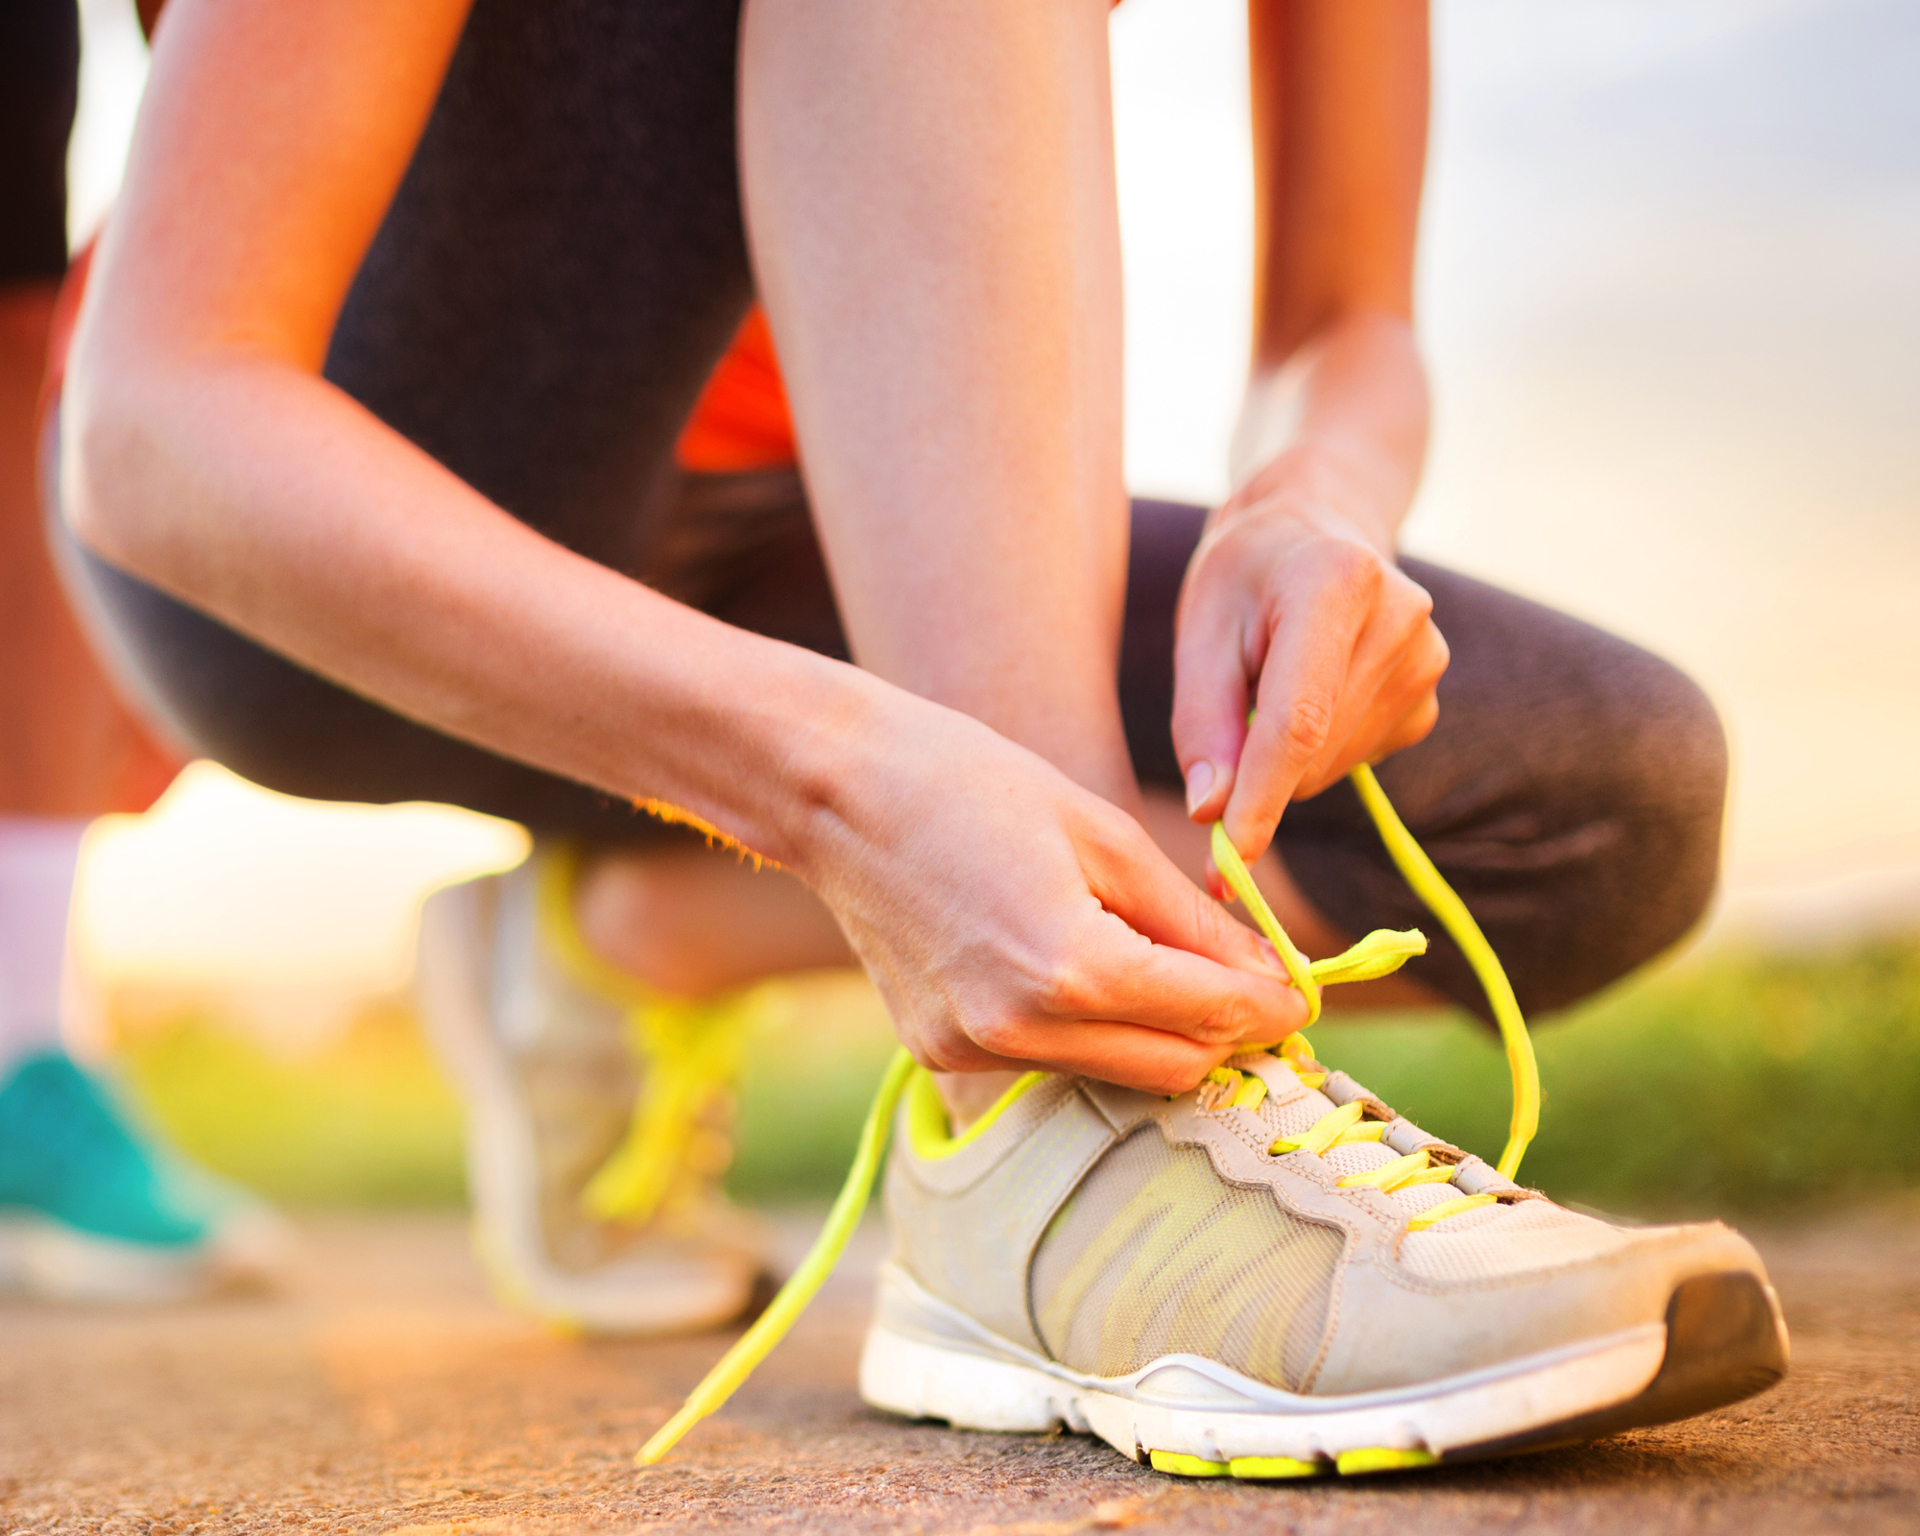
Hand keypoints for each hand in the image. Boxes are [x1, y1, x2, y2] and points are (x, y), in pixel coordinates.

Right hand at [796, 693, 1307, 1093]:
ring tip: (1164, 967)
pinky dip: (1085, 1029)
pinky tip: (1074, 967)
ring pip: (1113, 1074)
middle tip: (1249, 985)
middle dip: (1224, 1032)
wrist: (835, 791)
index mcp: (1071, 967)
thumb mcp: (1103, 833)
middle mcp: (1019, 1030)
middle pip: (1173, 1068)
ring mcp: (972, 1050)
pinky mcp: (939, 1051)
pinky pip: (1048, 1060)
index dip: (1272, 1006)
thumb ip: (1193, 921)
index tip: (1302, 990)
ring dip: (1156, 1034)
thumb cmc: (972, 782)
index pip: (1212, 1017)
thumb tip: (1270, 976)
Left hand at [1173, 445, 1447, 864]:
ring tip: (1274, 677)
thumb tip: (1212, 814)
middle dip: (1254, 769)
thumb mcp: (1200, 629)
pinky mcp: (1429, 698)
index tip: (1224, 867)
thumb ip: (1203, 723)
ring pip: (1329, 766)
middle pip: (1311, 751)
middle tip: (1229, 706)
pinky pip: (1355, 760)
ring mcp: (1427, 660)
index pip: (1298, 719)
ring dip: (1284, 755)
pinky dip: (1315, 751)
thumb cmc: (1245, 576)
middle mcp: (1401, 618)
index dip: (1259, 800)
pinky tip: (1313, 689)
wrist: (1315, 528)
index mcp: (1336, 582)